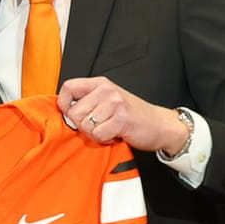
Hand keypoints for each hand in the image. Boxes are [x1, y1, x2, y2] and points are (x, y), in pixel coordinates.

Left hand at [59, 76, 190, 154]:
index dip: (64, 104)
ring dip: (95, 134)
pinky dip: (104, 140)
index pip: (68, 87)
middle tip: (98, 126)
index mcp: (101, 84)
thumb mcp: (108, 100)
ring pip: (85, 126)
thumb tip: (64, 111)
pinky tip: (114, 135)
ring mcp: (115, 104)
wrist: (160, 124)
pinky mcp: (121, 120)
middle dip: (82, 126)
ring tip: (108, 129)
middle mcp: (107, 90)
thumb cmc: (132, 115)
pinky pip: (98, 135)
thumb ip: (88, 101)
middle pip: (74, 112)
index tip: (71, 114)